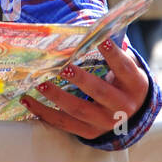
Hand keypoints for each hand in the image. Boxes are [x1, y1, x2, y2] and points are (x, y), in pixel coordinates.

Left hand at [19, 37, 147, 141]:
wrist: (132, 116)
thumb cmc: (123, 82)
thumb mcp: (127, 68)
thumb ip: (115, 51)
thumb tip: (97, 28)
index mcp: (135, 85)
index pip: (124, 68)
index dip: (113, 54)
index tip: (101, 39)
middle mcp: (123, 106)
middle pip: (100, 92)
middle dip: (81, 79)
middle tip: (63, 67)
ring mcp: (105, 122)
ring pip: (78, 109)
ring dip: (56, 96)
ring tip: (39, 83)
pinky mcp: (89, 132)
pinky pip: (64, 123)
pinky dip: (44, 112)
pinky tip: (27, 100)